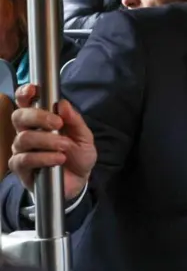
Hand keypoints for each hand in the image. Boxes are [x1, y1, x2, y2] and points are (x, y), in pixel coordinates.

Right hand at [9, 84, 94, 200]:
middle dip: (38, 116)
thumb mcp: (84, 137)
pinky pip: (24, 159)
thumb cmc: (78, 155)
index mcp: (40, 121)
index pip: (25, 103)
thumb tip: (63, 104)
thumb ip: (75, 121)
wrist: (79, 181)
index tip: (33, 89)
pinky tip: (58, 159)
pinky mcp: (21, 169)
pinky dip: (43, 158)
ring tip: (64, 147)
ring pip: (23, 138)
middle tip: (57, 123)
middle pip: (19, 117)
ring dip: (46, 141)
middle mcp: (27, 133)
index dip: (24, 94)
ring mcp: (22, 151)